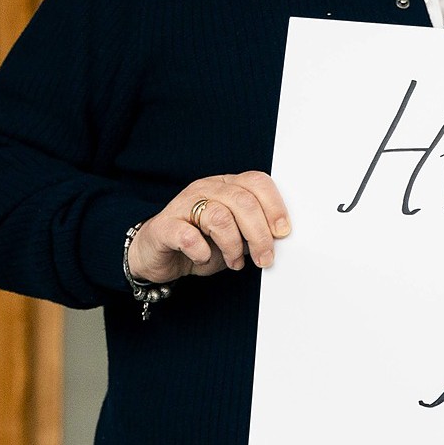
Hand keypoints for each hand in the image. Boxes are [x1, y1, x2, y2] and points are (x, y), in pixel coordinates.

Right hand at [128, 172, 290, 284]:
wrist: (159, 255)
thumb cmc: (201, 242)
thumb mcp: (236, 236)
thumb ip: (255, 231)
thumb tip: (280, 239)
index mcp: (227, 186)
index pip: (257, 182)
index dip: (275, 206)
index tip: (283, 232)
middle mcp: (206, 189)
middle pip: (243, 201)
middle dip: (259, 234)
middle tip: (264, 259)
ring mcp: (183, 205)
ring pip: (219, 217)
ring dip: (233, 246)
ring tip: (234, 262)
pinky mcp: (165, 226)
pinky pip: (189, 236)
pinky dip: (202, 252)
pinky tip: (203, 258)